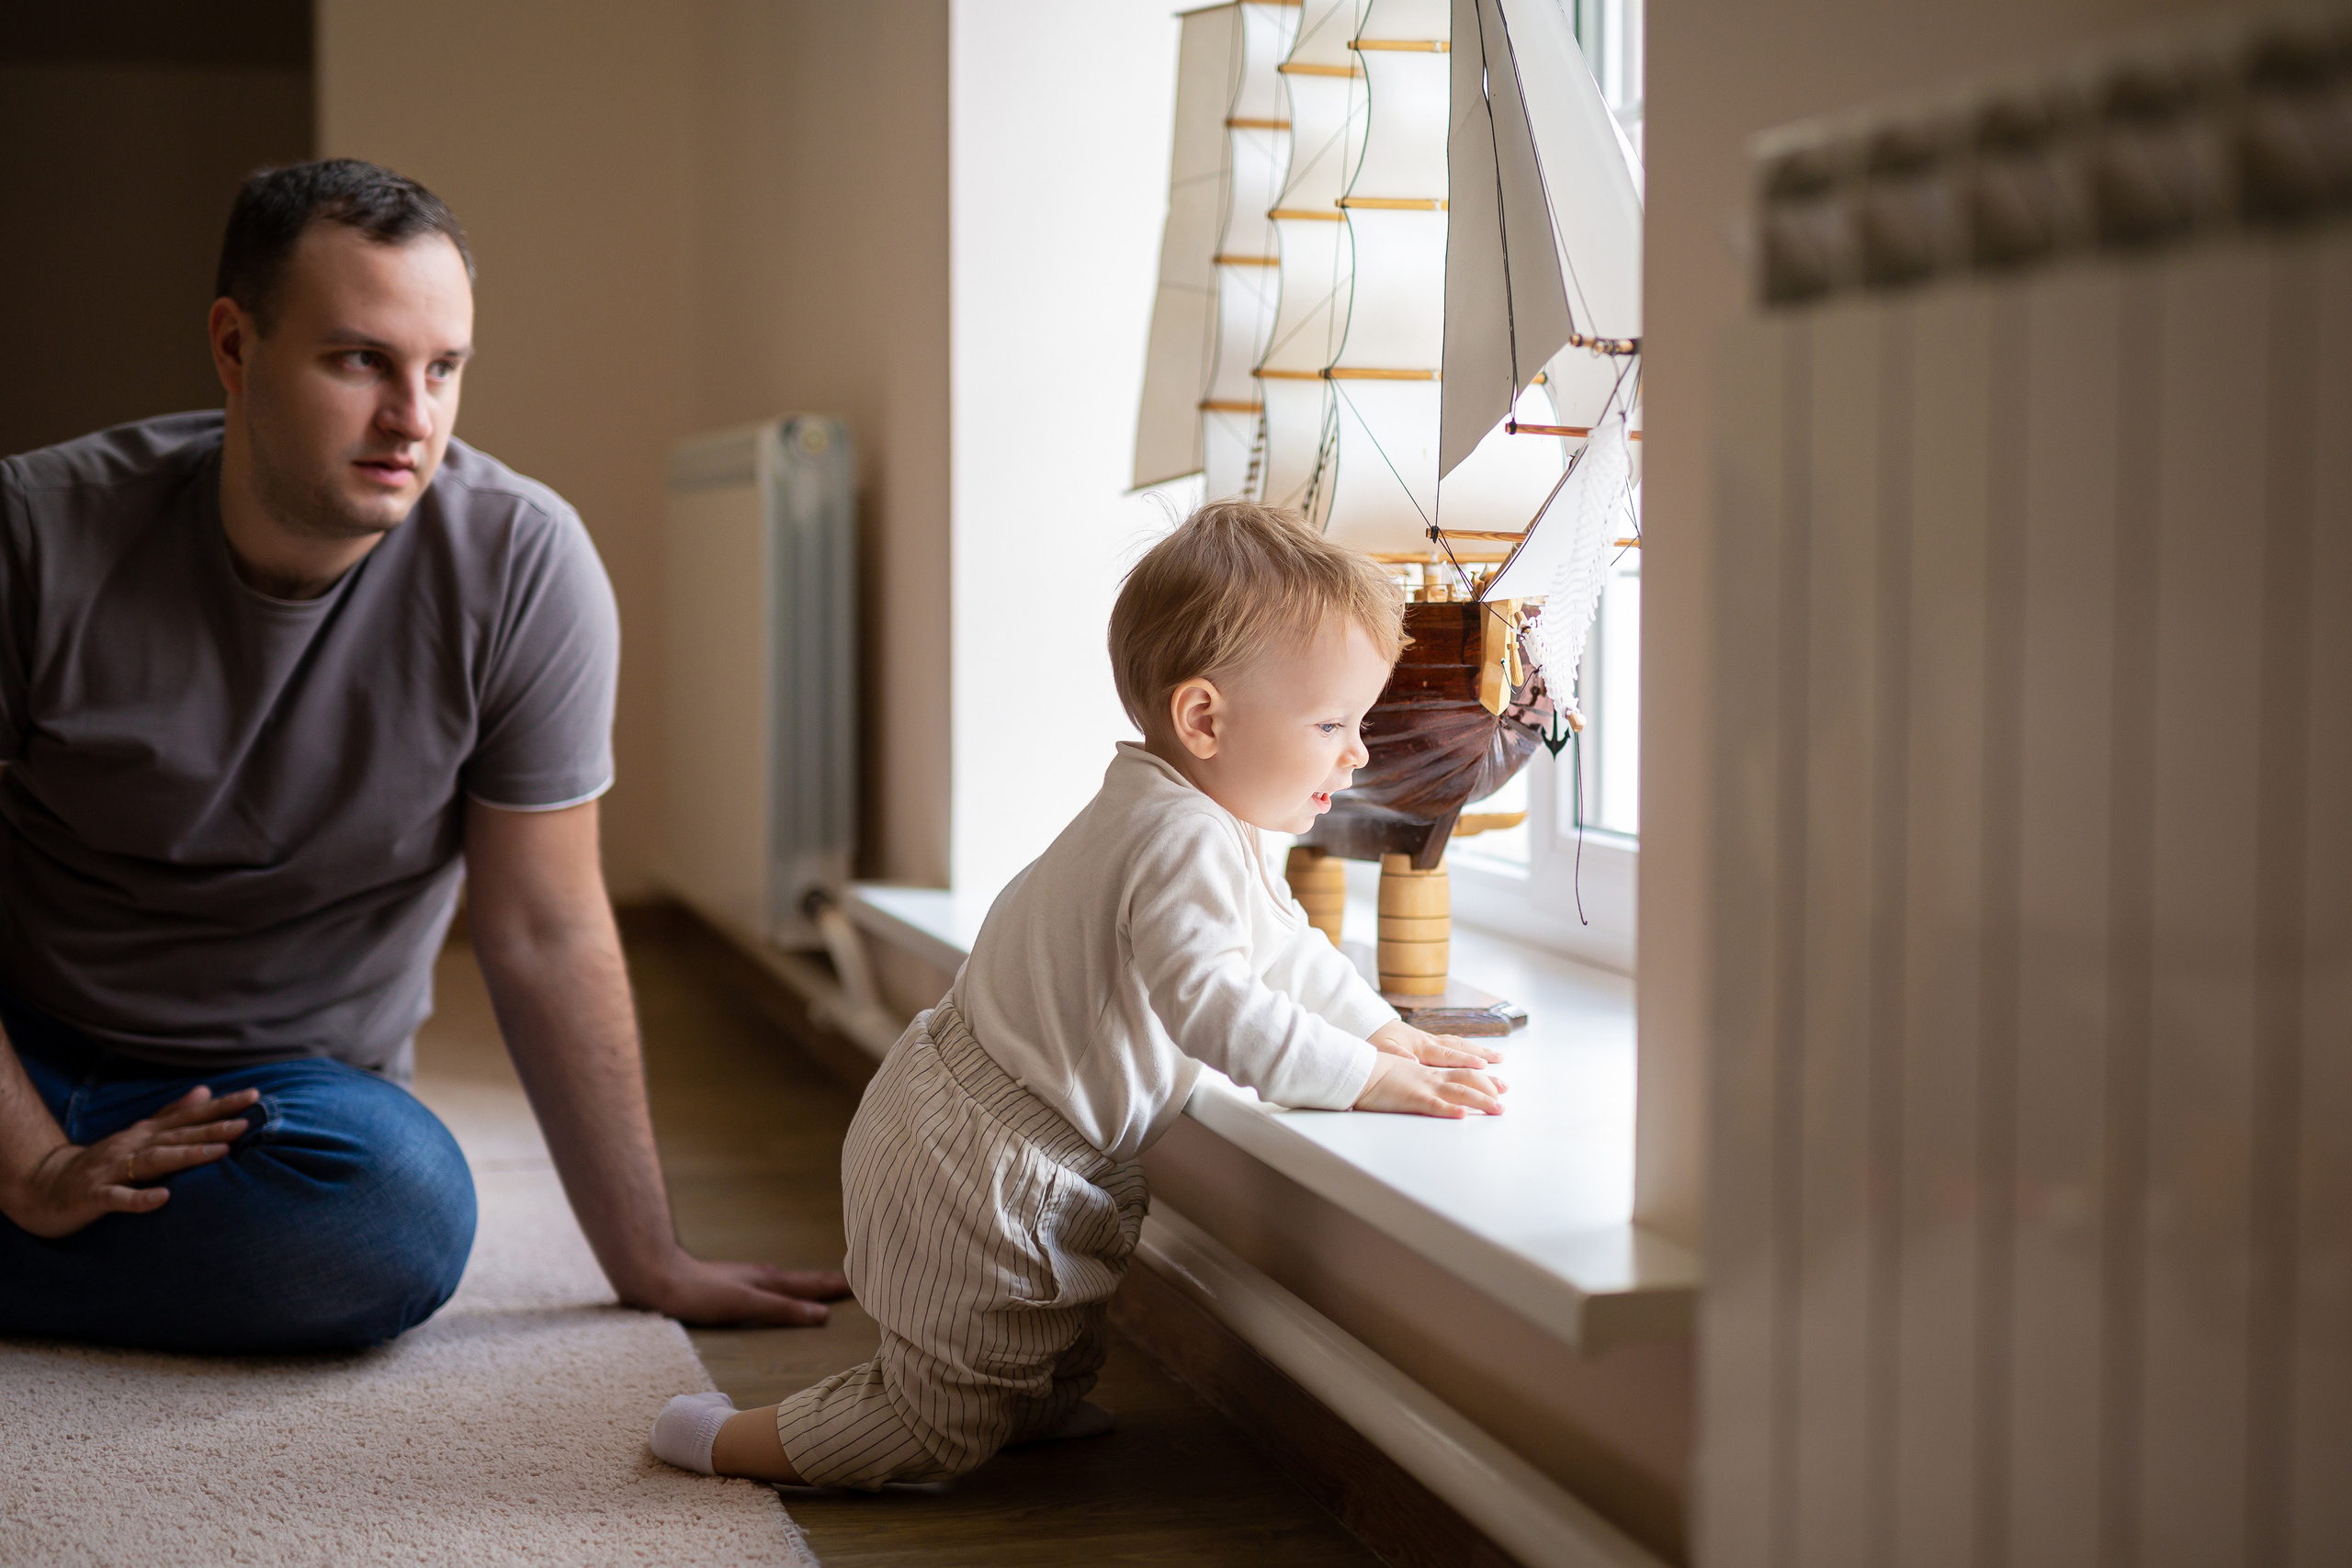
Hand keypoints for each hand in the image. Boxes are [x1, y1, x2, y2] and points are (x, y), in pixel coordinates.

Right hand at [4, 1084, 257, 1239]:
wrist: (46, 1185)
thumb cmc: (103, 1162)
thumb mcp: (138, 1136)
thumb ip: (171, 1115)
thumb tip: (205, 1090)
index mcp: (146, 1134)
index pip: (190, 1117)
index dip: (222, 1107)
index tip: (255, 1096)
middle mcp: (132, 1146)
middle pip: (177, 1136)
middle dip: (212, 1129)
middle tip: (245, 1123)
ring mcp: (112, 1170)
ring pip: (153, 1162)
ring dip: (187, 1156)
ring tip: (220, 1152)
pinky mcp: (95, 1196)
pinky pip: (118, 1198)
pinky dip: (140, 1198)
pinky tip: (163, 1198)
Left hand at [626, 1252, 852, 1327]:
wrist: (659, 1279)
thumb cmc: (700, 1293)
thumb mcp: (746, 1304)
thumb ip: (782, 1309)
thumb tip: (822, 1313)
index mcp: (769, 1280)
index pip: (812, 1284)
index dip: (838, 1285)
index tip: (865, 1283)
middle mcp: (762, 1276)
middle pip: (803, 1280)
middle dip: (830, 1282)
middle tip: (855, 1280)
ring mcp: (747, 1279)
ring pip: (787, 1281)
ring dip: (809, 1284)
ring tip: (824, 1286)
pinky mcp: (731, 1286)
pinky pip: (771, 1287)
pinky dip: (787, 1289)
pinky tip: (777, 1293)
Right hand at [1352, 1054, 1506, 1118]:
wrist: (1356, 1068)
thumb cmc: (1373, 1072)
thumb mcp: (1400, 1075)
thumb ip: (1414, 1081)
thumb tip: (1426, 1090)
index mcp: (1427, 1071)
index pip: (1461, 1071)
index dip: (1481, 1077)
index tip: (1498, 1083)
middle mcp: (1431, 1076)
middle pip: (1467, 1079)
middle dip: (1489, 1087)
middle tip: (1506, 1095)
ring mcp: (1423, 1086)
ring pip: (1458, 1092)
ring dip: (1481, 1100)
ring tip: (1498, 1109)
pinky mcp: (1411, 1098)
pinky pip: (1434, 1105)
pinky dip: (1449, 1110)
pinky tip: (1463, 1115)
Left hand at [1369, 1019, 1502, 1067]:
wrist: (1368, 1024)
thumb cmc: (1374, 1038)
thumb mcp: (1381, 1048)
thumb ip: (1397, 1056)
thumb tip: (1415, 1063)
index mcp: (1420, 1046)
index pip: (1447, 1055)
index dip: (1465, 1061)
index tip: (1483, 1065)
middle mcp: (1429, 1042)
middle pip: (1460, 1047)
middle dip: (1481, 1055)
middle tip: (1501, 1061)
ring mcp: (1430, 1040)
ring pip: (1459, 1043)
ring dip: (1478, 1050)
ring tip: (1497, 1057)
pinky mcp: (1427, 1041)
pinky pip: (1452, 1043)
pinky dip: (1466, 1048)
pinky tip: (1475, 1052)